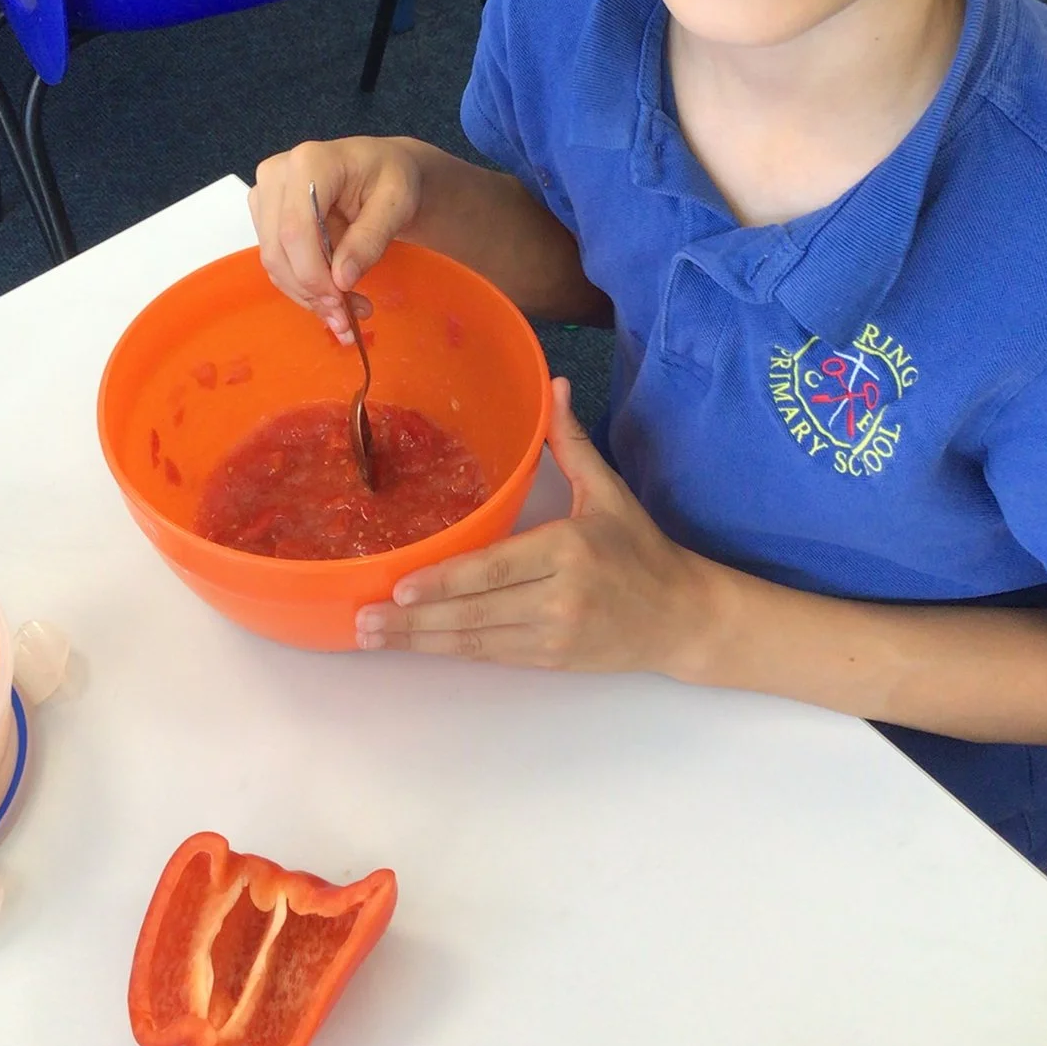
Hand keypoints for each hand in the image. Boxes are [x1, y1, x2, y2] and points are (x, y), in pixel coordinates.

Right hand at [248, 137, 420, 340]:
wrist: (381, 171)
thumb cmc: (391, 178)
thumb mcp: (397, 204)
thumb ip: (370, 239)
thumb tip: (342, 280)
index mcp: (310, 162)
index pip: (295, 228)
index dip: (313, 274)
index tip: (341, 304)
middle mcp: (277, 174)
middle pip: (278, 249)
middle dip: (312, 292)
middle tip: (348, 321)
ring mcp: (265, 194)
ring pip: (274, 261)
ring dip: (309, 296)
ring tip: (348, 314)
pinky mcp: (265, 215)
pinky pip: (278, 262)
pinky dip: (304, 287)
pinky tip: (334, 300)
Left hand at [355, 379, 716, 672]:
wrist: (683, 618)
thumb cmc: (642, 549)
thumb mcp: (609, 491)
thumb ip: (571, 443)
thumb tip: (552, 385)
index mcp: (569, 549)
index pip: (495, 569)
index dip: (445, 582)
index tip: (401, 586)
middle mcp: (558, 597)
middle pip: (475, 612)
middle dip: (414, 620)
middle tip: (363, 619)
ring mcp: (553, 635)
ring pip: (477, 641)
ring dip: (421, 642)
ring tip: (372, 636)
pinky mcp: (552, 661)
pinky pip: (493, 657)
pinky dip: (451, 652)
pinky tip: (417, 645)